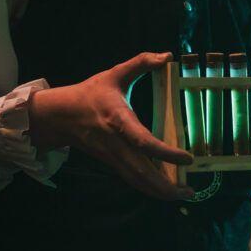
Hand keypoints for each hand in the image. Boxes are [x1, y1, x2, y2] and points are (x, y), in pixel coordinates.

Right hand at [27, 52, 194, 199]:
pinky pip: (133, 180)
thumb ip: (141, 63)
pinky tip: (167, 189)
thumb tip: (167, 56)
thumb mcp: (115, 73)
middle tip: (190, 191)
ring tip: (184, 194)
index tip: (187, 157)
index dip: (165, 153)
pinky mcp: (111, 163)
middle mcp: (115, 143)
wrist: (60, 115)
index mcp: (118, 120)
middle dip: (166, 187)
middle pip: (142, 172)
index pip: (143, 141)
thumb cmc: (90, 93)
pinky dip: (150, 188)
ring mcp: (112, 156)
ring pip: (137, 181)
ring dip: (160, 192)